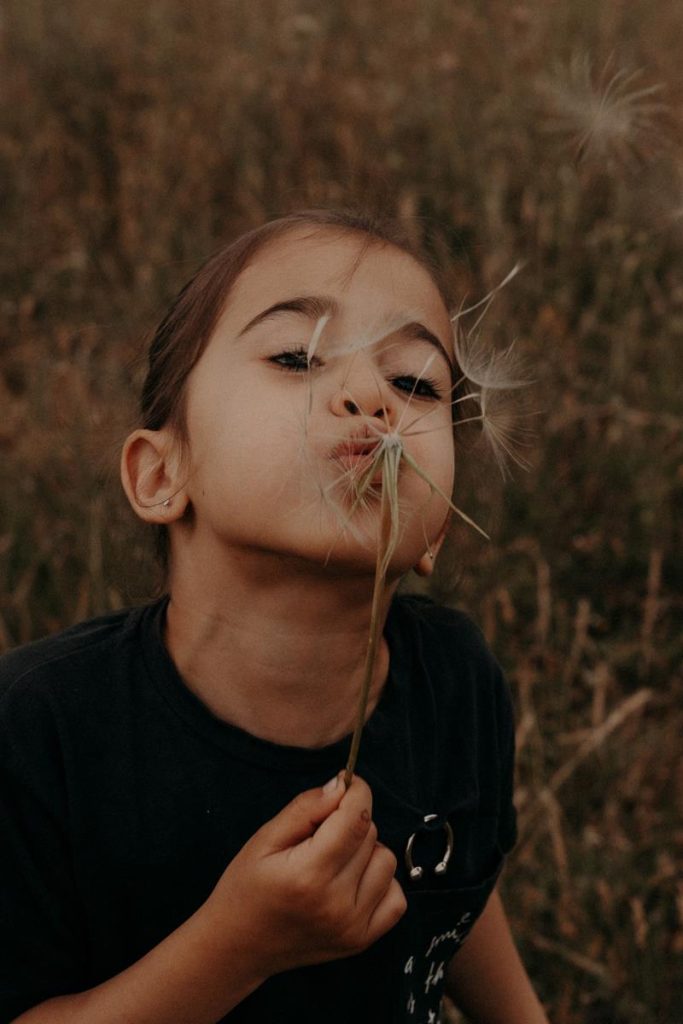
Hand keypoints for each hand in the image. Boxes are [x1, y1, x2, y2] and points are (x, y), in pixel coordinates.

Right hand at [202, 774, 406, 979]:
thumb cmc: (246, 887)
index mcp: (308, 874)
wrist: (238, 946)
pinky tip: (353, 881)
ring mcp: (352, 926)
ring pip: (387, 862)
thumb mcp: (265, 838)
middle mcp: (335, 903)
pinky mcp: (362, 941)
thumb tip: (342, 785)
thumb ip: (305, 808)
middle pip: (370, 835)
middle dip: (351, 821)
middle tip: (322, 833)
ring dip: (367, 851)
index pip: (356, 819)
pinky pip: (397, 898)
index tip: (347, 783)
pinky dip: (381, 882)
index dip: (357, 791)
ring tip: (336, 859)